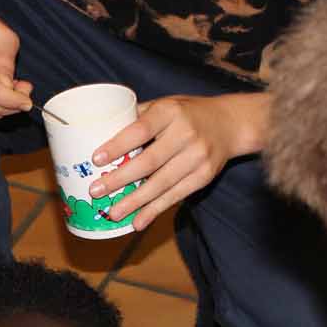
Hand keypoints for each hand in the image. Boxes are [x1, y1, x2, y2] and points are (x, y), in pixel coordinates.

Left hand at [91, 92, 270, 229]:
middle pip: (149, 161)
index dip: (118, 146)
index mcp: (170, 112)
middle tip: (97, 192)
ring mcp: (197, 157)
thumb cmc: (186, 114)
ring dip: (135, 201)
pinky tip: (138, 221)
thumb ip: (137, 118)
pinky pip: (175, 196)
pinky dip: (155, 210)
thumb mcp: (165, 105)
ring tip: (113, 213)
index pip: (140, 130)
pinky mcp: (204, 177)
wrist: (229, 124)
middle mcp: (185, 134)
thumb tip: (98, 135)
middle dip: (120, 179)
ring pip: (162, 184)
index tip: (96, 159)